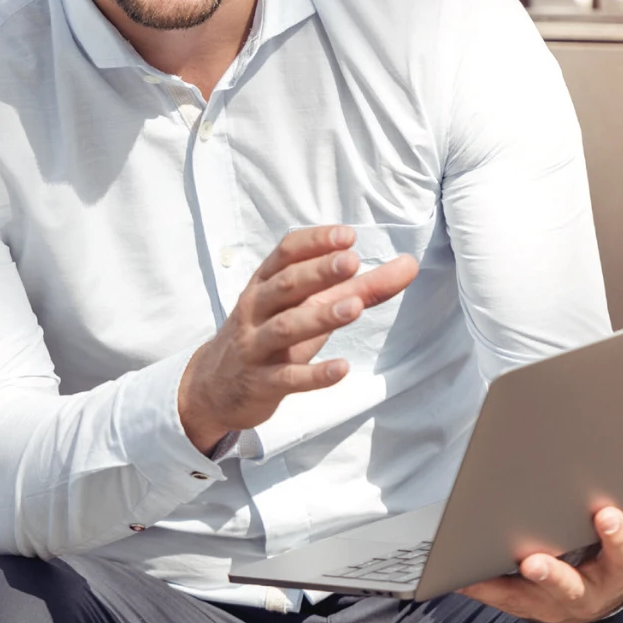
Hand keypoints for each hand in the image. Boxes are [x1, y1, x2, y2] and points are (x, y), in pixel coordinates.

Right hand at [178, 225, 419, 453]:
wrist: (214, 386)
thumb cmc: (269, 336)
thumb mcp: (306, 307)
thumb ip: (357, 287)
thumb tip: (408, 266)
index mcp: (265, 284)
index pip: (286, 254)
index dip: (315, 243)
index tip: (348, 236)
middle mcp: (257, 310)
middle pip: (285, 285)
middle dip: (317, 272)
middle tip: (351, 261)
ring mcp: (256, 346)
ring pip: (285, 327)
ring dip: (319, 317)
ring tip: (353, 307)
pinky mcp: (261, 383)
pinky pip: (287, 378)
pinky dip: (314, 374)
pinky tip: (341, 369)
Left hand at [459, 499, 622, 622]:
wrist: (587, 599)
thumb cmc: (613, 555)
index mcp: (614, 570)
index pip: (621, 555)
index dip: (615, 538)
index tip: (606, 513)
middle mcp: (579, 589)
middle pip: (567, 584)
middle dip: (553, 574)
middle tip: (534, 558)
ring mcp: (542, 598)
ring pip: (524, 594)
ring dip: (503, 582)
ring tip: (486, 567)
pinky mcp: (510, 599)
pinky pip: (488, 593)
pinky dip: (472, 583)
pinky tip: (454, 572)